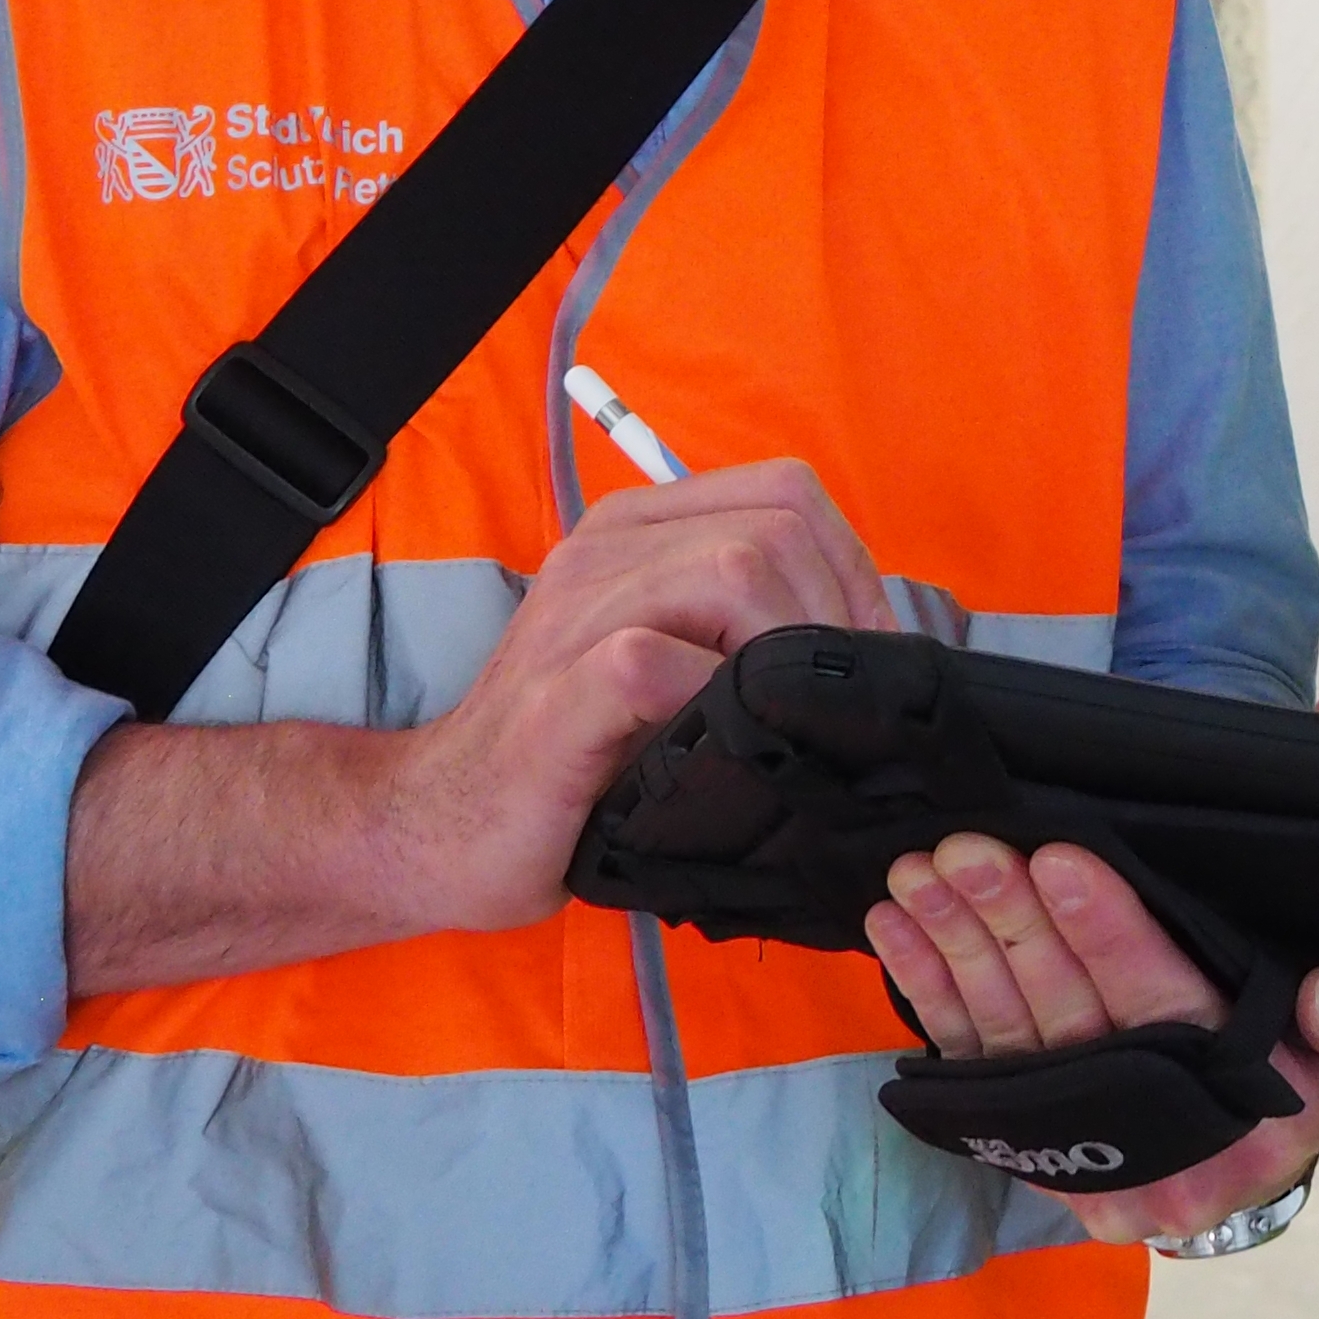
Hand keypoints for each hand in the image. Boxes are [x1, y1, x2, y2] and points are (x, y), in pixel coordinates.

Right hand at [381, 460, 889, 937]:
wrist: (442, 825)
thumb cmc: (581, 757)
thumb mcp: (675, 669)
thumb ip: (750, 632)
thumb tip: (876, 649)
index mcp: (639, 530)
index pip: (786, 493)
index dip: (852, 569)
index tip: (869, 655)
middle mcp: (605, 551)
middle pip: (775, 529)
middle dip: (836, 616)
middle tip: (842, 704)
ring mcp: (575, 615)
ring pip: (730, 571)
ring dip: (789, 652)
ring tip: (791, 721)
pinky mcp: (557, 693)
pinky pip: (653, 658)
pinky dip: (711, 697)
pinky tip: (718, 742)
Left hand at [864, 836, 1318, 1243]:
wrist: (1251, 1141)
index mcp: (1237, 1133)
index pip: (1166, 1021)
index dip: (1111, 939)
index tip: (1064, 860)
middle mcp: (1144, 1157)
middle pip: (1068, 1026)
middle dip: (1014, 929)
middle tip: (973, 848)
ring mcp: (1073, 1149)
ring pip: (1005, 1038)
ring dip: (958, 947)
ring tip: (926, 870)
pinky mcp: (1020, 1133)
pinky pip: (964, 1057)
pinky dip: (927, 986)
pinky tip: (897, 925)